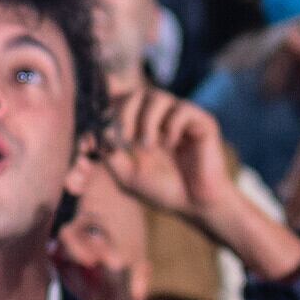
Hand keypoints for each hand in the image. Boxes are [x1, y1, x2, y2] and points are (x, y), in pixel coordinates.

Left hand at [100, 86, 299, 277]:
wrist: (195, 206)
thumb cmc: (162, 190)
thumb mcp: (126, 175)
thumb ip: (110, 154)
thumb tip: (98, 133)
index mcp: (139, 125)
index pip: (121, 97)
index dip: (107, 100)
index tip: (98, 118)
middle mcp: (159, 116)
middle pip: (136, 93)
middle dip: (124, 112)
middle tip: (124, 138)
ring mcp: (180, 116)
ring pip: (157, 97)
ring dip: (146, 121)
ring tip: (147, 146)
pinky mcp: (201, 121)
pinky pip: (182, 109)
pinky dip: (171, 126)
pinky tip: (171, 145)